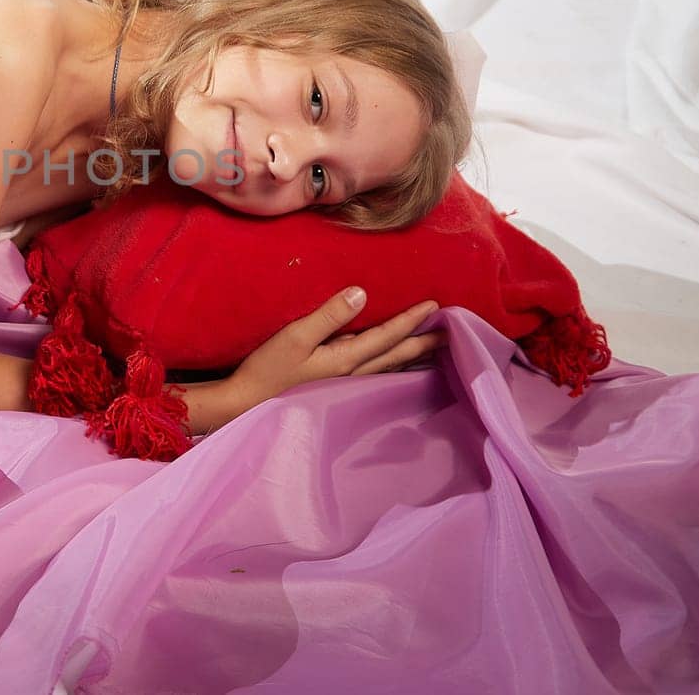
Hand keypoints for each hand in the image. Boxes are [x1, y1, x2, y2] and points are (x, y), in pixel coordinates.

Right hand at [229, 288, 444, 404]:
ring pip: (389, 367)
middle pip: (396, 355)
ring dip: (412, 355)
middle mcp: (352, 374)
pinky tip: (395, 365)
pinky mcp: (333, 387)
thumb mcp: (294, 337)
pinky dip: (393, 365)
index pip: (387, 336)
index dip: (411, 320)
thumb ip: (328, 315)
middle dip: (424, 342)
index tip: (435, 306)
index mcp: (346, 359)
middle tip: (453, 333)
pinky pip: (375, 372)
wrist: (245, 405)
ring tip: (433, 348)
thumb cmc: (267, 370)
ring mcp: (344, 384)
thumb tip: (362, 293)